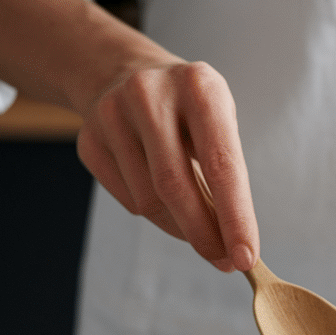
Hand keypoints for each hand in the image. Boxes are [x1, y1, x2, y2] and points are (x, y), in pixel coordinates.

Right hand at [76, 60, 258, 271]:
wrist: (126, 74)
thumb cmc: (189, 111)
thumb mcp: (219, 124)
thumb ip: (227, 178)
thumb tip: (232, 247)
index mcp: (199, 87)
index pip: (222, 164)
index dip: (235, 217)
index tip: (246, 257)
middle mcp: (151, 95)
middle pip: (176, 186)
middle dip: (204, 234)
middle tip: (224, 261)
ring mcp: (112, 115)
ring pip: (149, 200)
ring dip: (180, 227)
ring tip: (198, 226)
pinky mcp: (89, 139)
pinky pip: (128, 200)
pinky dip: (154, 215)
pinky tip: (165, 201)